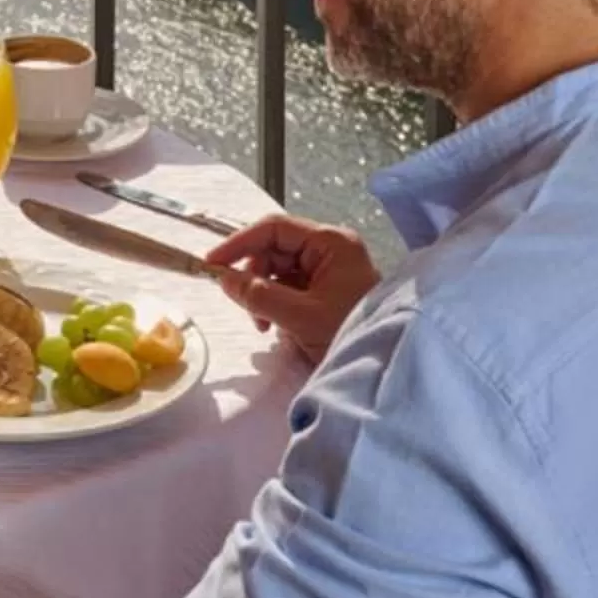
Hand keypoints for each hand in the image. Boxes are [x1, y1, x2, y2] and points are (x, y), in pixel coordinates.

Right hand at [204, 213, 378, 365]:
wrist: (385, 369)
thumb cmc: (348, 333)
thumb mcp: (299, 316)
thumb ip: (258, 295)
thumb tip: (223, 279)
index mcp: (331, 243)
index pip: (274, 228)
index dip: (239, 243)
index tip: (212, 264)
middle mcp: (331, 249)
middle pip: (275, 249)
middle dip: (254, 277)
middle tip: (245, 306)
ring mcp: (330, 270)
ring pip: (279, 270)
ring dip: (263, 294)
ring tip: (264, 324)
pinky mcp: (328, 290)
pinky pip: (290, 287)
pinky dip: (276, 303)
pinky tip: (276, 325)